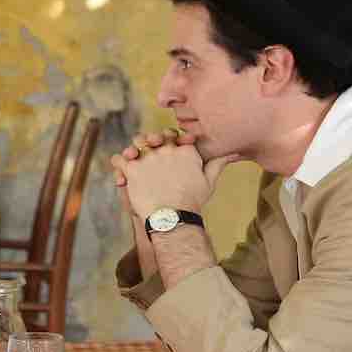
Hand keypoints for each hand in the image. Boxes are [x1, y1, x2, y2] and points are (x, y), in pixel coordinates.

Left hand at [111, 136, 239, 219]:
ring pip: (136, 142)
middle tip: (151, 150)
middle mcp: (166, 149)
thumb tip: (233, 153)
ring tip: (134, 157)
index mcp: (184, 150)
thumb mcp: (209, 180)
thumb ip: (217, 163)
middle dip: (152, 140)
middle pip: (156, 136)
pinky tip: (122, 172)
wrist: (173, 216)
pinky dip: (118, 163)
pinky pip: (119, 159)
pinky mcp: (132, 169)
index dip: (171, 138)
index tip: (169, 146)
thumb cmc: (192, 201)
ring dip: (134, 148)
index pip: (175, 134)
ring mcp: (147, 158)